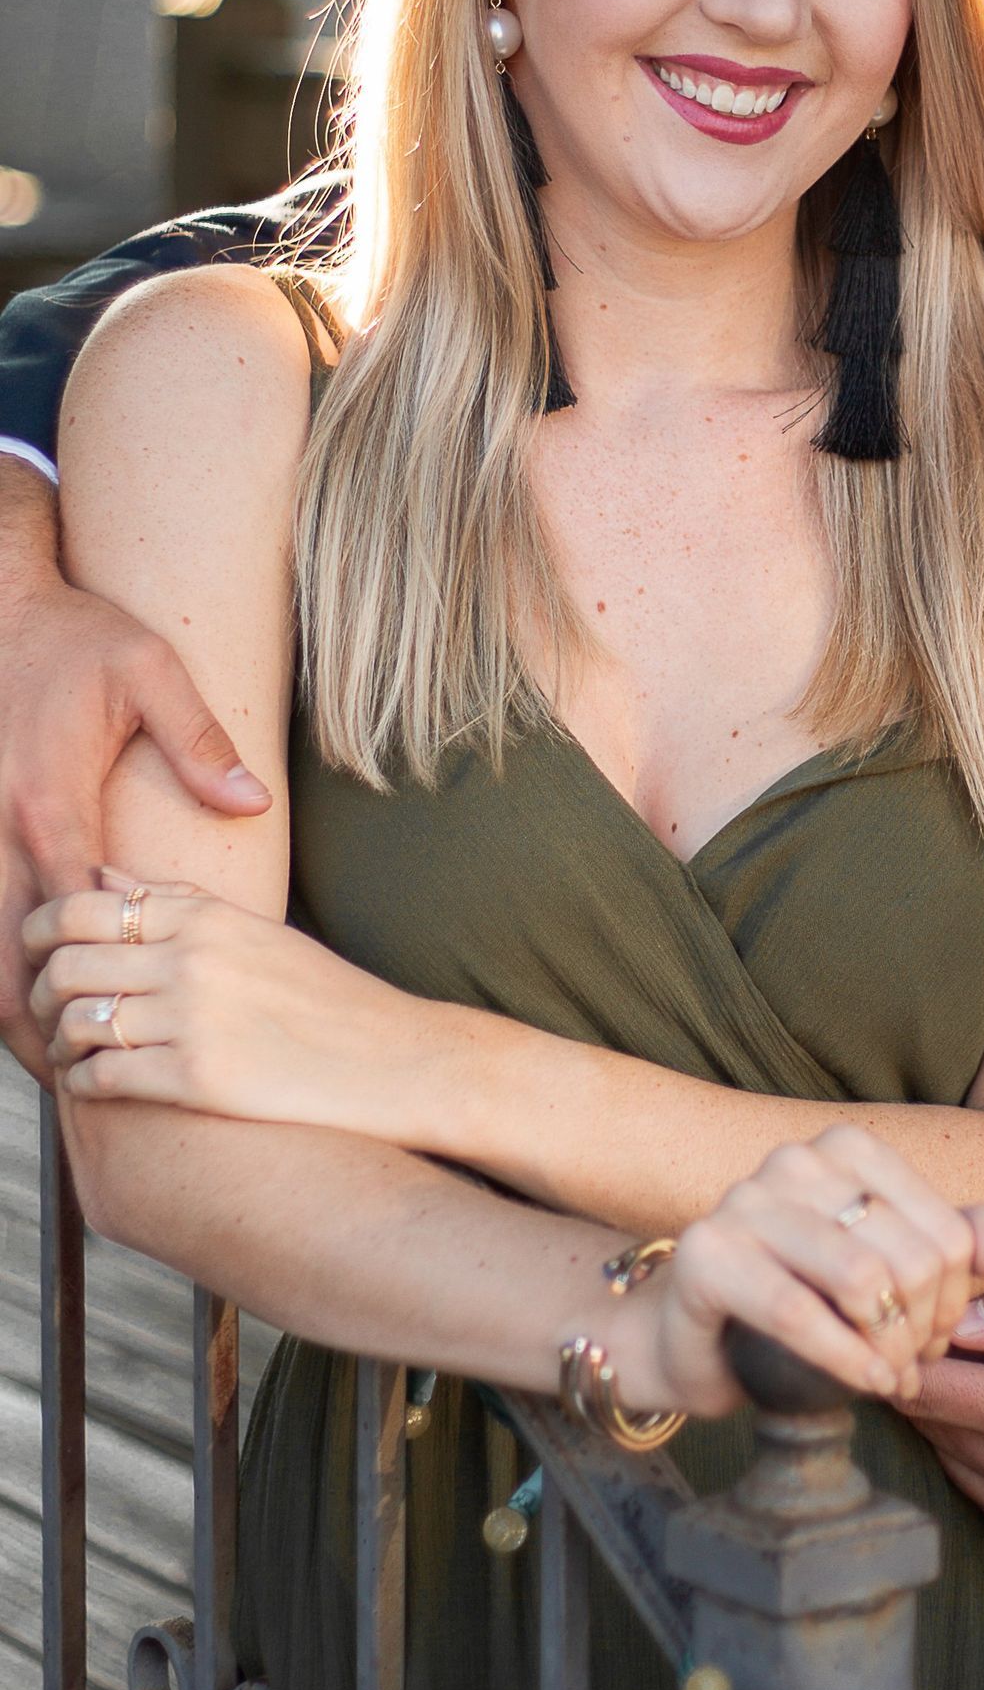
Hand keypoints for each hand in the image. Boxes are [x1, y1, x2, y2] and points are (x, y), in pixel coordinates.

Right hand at [0, 458, 268, 1079]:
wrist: (2, 607)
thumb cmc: (79, 637)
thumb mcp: (151, 670)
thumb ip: (200, 741)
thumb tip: (252, 804)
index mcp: (52, 804)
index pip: (74, 920)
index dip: (96, 984)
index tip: (128, 1034)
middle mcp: (3, 833)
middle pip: (9, 956)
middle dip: (38, 1023)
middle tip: (80, 1082)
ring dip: (9, 1001)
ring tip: (54, 1060)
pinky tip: (22, 992)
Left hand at [26, 873, 426, 1137]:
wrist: (388, 1057)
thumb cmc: (323, 996)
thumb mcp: (254, 931)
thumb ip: (178, 901)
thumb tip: (101, 874)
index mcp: (206, 917)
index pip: (83, 906)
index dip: (39, 930)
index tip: (37, 952)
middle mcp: (192, 960)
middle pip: (65, 962)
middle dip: (37, 988)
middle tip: (44, 1006)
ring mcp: (193, 1019)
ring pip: (75, 1020)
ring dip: (57, 1039)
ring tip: (69, 1048)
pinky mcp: (196, 1077)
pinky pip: (102, 1075)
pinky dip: (82, 1081)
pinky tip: (95, 1082)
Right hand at [622, 1122, 983, 1417]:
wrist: (690, 1338)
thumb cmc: (799, 1300)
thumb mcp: (884, 1270)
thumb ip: (950, 1245)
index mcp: (846, 1148)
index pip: (948, 1231)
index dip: (957, 1301)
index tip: (936, 1337)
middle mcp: (796, 1160)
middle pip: (914, 1258)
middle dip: (925, 1331)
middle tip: (912, 1366)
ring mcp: (746, 1200)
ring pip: (864, 1280)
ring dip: (891, 1350)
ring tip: (890, 1379)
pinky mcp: (707, 1253)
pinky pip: (799, 1313)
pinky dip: (846, 1360)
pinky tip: (865, 1386)